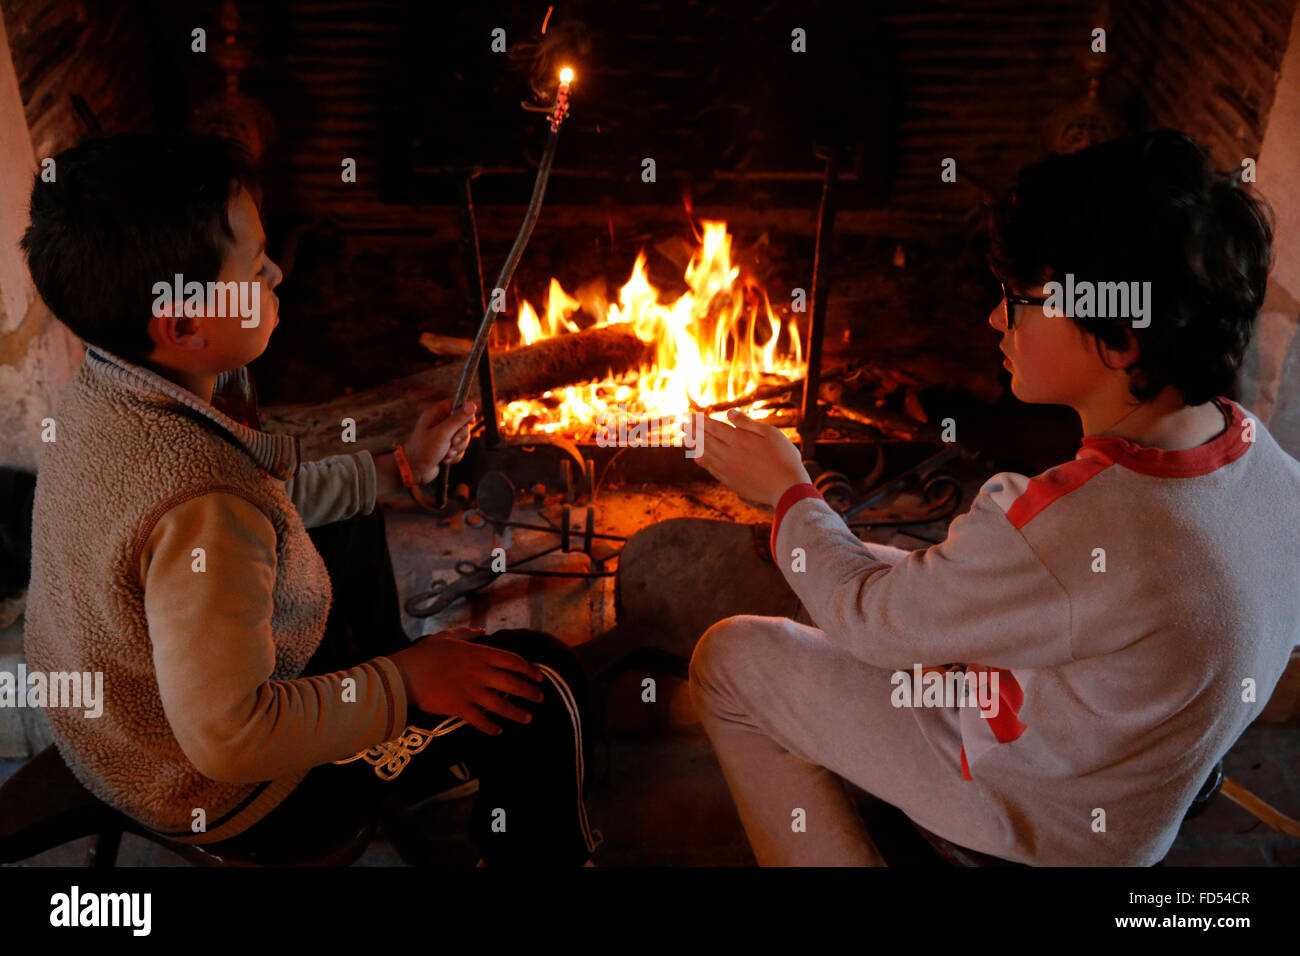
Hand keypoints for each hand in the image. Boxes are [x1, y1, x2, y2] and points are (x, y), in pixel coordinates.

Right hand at [388, 628, 545, 735]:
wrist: (404, 674)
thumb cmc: (424, 654)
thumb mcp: (447, 637)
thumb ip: (467, 633)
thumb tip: (482, 630)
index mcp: (479, 654)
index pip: (513, 661)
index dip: (529, 670)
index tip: (539, 677)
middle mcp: (479, 672)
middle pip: (514, 684)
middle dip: (531, 692)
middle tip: (540, 699)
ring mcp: (470, 691)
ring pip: (502, 705)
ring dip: (518, 713)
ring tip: (528, 718)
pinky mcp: (459, 707)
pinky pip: (481, 720)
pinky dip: (492, 727)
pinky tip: (498, 731)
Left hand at [402, 400, 477, 483]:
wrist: (414, 470)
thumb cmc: (424, 449)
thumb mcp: (443, 433)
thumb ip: (458, 419)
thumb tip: (472, 405)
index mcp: (436, 413)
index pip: (457, 405)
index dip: (466, 413)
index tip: (470, 422)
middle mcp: (440, 422)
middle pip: (463, 423)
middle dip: (460, 437)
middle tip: (452, 442)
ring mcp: (443, 435)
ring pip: (463, 438)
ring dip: (457, 448)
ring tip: (447, 454)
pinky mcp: (446, 447)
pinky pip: (459, 448)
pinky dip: (455, 455)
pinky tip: (445, 460)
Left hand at [691, 408, 811, 507]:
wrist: (787, 489)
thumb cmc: (784, 457)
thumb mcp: (770, 433)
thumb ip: (747, 423)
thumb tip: (730, 413)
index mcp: (738, 439)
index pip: (713, 427)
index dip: (700, 421)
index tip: (689, 416)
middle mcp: (729, 454)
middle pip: (705, 440)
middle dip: (692, 431)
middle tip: (681, 425)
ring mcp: (729, 470)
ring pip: (706, 455)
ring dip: (694, 446)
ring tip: (685, 439)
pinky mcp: (732, 483)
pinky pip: (712, 469)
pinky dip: (703, 462)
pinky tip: (698, 459)